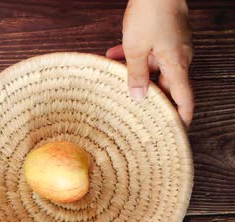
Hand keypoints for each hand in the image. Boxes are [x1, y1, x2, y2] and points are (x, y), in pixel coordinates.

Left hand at [106, 0, 193, 126]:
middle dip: (149, 95)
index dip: (182, 117)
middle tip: (134, 108)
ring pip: (154, 67)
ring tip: (115, 79)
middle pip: (166, 85)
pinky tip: (112, 55)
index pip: (185, 99)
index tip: (176, 130)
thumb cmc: (150, 15)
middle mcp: (179, 57)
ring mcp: (172, 45)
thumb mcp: (136, 48)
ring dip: (135, 73)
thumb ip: (136, 74)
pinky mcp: (164, 35)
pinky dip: (134, 56)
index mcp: (176, 65)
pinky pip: (149, 52)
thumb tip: (138, 97)